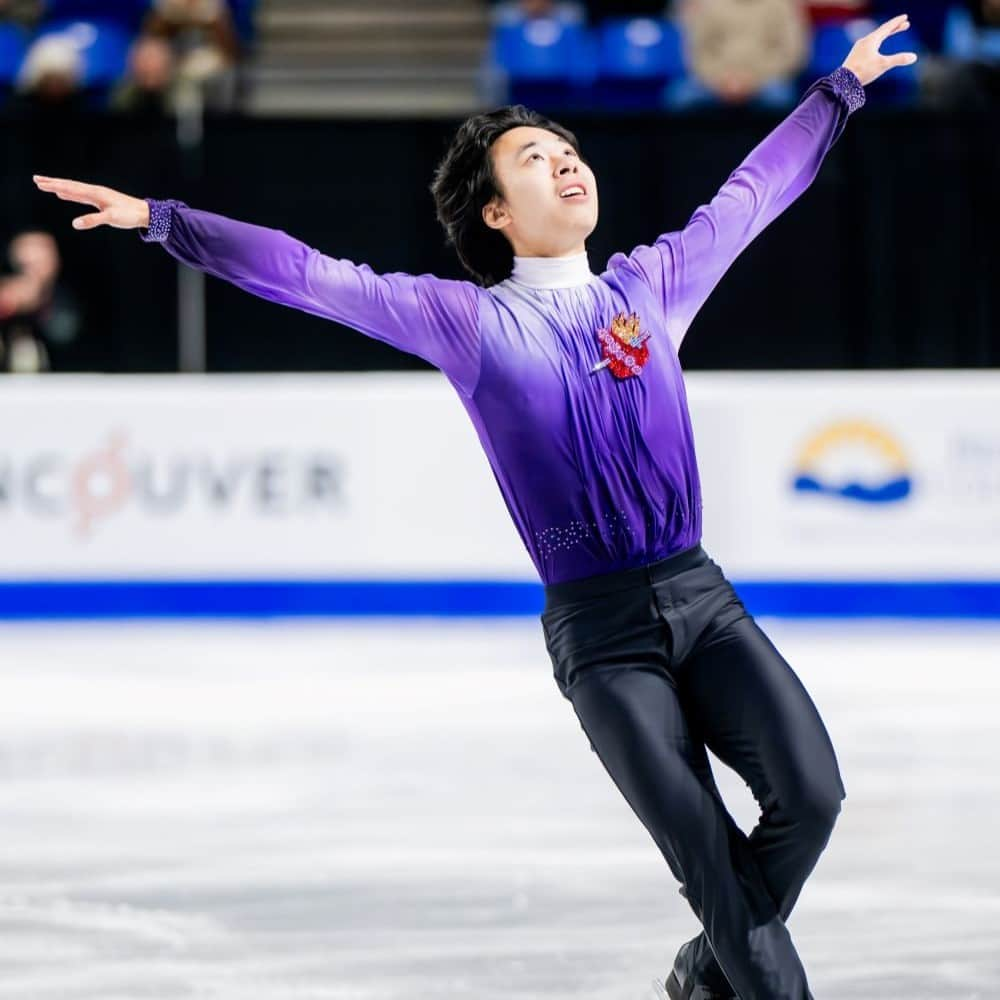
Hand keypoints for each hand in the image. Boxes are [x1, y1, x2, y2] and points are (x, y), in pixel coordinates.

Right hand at [31, 175, 149, 230]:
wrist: (144, 213)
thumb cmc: (129, 215)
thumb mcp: (111, 218)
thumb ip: (93, 220)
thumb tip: (74, 224)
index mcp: (95, 193)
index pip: (70, 188)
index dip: (54, 185)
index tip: (39, 182)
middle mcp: (94, 191)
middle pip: (69, 186)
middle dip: (52, 183)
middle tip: (36, 179)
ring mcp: (97, 196)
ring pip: (74, 190)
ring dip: (59, 187)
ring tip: (46, 185)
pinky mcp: (100, 201)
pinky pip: (81, 196)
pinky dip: (70, 194)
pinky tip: (64, 194)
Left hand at [842, 14, 917, 86]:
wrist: (844, 81)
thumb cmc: (863, 71)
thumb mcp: (882, 64)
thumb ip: (898, 59)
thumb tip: (914, 57)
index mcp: (871, 40)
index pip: (887, 28)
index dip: (897, 22)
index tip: (905, 17)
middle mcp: (864, 41)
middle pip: (882, 32)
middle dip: (894, 28)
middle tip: (905, 24)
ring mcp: (859, 48)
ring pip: (875, 38)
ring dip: (885, 34)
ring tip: (892, 32)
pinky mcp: (855, 56)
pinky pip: (869, 45)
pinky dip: (877, 42)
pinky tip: (876, 46)